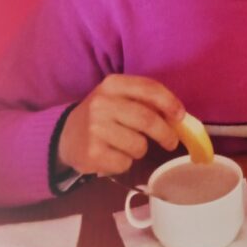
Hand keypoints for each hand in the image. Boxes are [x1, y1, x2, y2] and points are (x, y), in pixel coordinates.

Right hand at [57, 75, 185, 175]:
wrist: (66, 136)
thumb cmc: (103, 116)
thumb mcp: (119, 98)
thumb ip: (145, 102)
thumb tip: (179, 117)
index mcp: (113, 84)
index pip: (149, 88)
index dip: (169, 102)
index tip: (181, 116)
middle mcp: (102, 103)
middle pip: (147, 119)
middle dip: (166, 134)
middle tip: (171, 142)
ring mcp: (96, 128)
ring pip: (139, 145)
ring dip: (140, 150)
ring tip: (126, 145)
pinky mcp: (93, 152)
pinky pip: (126, 163)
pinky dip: (125, 163)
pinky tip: (112, 155)